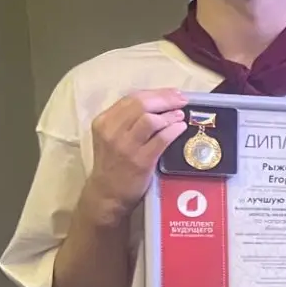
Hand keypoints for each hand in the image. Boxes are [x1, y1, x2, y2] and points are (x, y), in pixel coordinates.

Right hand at [85, 89, 188, 218]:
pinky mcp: (140, 161)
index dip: (156, 93)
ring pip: (150, 120)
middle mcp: (112, 131)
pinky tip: (181, 128)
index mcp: (104, 121)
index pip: (132, 98)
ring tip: (180, 116)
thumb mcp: (110, 135)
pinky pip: (160, 139)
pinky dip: (173, 130)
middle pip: (142, 104)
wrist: (107, 193)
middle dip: (166, 99)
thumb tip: (158, 101)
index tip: (173, 93)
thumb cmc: (112, 162)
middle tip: (181, 100)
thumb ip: (127, 119)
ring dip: (170, 115)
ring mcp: (126, 146)